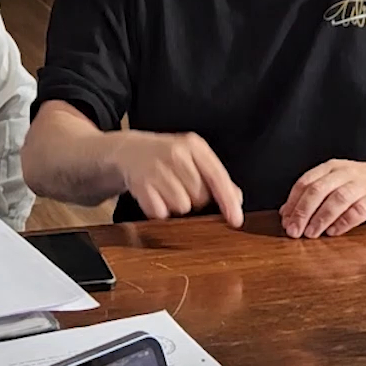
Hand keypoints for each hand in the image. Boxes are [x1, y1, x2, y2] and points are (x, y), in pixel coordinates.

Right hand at [111, 131, 243, 227]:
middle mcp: (175, 153)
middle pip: (200, 196)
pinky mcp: (140, 184)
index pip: (217, 177)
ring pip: (181, 206)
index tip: (236, 220)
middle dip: (195, 199)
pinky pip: (160, 212)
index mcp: (194, 146)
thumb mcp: (194, 158)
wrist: (128, 151)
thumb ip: (216, 177)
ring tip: (167, 190)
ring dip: (176, 205)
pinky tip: (155, 195)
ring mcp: (156, 168)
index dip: (228, 201)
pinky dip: (159, 210)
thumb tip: (237, 198)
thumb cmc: (167, 157)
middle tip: (182, 186)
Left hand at [280, 158, 365, 237]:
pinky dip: (343, 222)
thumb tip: (287, 212)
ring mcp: (362, 185)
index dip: (293, 203)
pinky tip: (334, 232)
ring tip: (311, 234)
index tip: (285, 220)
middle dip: (302, 212)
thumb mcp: (337, 181)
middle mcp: (345, 173)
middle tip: (294, 231)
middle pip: (317, 191)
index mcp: (332, 167)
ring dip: (320, 218)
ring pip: (336, 200)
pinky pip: (358, 211)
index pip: (305, 183)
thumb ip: (314, 194)